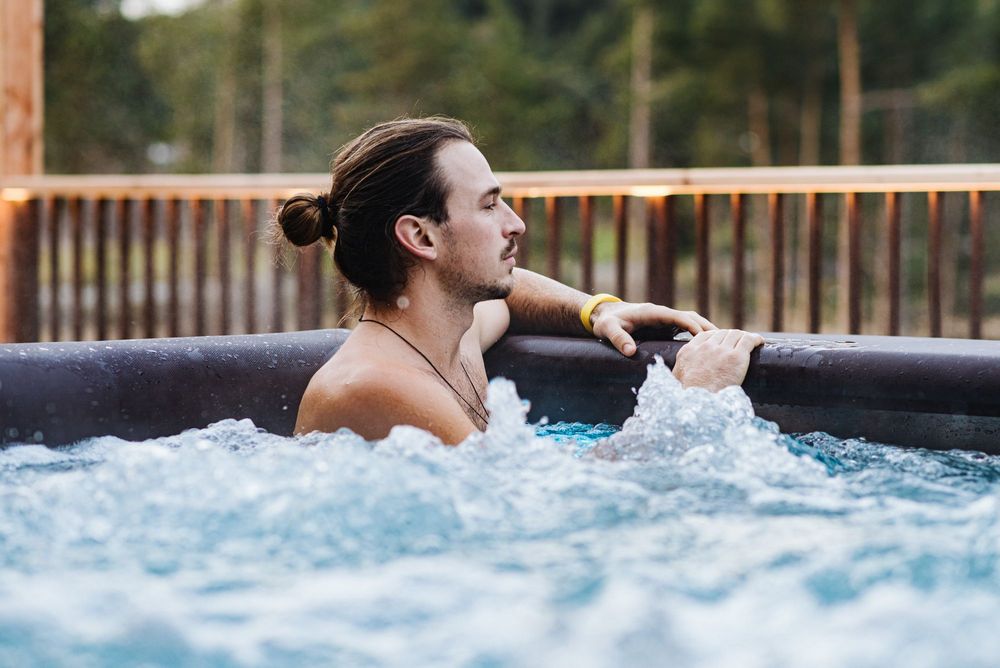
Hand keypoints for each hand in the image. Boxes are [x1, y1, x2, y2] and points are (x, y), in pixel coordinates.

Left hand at [590, 301, 715, 356]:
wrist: (604, 315)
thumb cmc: (607, 322)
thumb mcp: (609, 330)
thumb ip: (619, 339)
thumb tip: (631, 352)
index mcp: (653, 312)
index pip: (679, 317)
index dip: (693, 326)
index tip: (705, 338)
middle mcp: (662, 314)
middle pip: (691, 318)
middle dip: (707, 328)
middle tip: (725, 341)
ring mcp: (665, 320)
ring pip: (691, 322)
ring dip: (705, 332)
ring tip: (723, 345)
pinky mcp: (664, 327)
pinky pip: (685, 329)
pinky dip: (697, 336)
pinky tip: (707, 348)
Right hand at [672, 329, 763, 391]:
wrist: (698, 404)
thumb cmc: (687, 397)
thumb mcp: (677, 378)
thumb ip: (681, 370)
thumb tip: (681, 375)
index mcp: (689, 351)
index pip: (706, 335)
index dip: (717, 337)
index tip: (723, 343)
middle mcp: (706, 347)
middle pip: (722, 333)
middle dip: (732, 337)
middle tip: (740, 344)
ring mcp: (721, 351)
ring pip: (736, 334)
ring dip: (744, 337)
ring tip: (751, 342)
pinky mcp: (736, 357)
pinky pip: (748, 340)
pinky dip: (755, 339)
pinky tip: (760, 342)